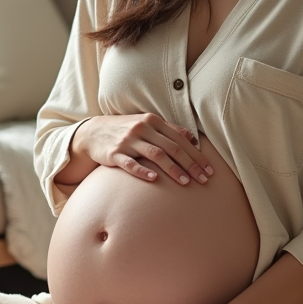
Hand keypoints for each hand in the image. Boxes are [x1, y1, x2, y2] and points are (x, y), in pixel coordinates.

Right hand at [76, 113, 214, 185]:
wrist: (93, 132)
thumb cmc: (126, 130)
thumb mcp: (147, 124)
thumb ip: (169, 130)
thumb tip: (192, 137)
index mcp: (152, 121)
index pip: (180, 139)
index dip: (196, 155)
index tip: (209, 169)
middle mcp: (142, 129)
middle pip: (172, 147)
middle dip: (190, 164)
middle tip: (203, 179)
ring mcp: (127, 141)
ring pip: (155, 155)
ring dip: (172, 169)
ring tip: (185, 182)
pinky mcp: (114, 153)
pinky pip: (130, 164)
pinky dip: (142, 171)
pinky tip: (154, 179)